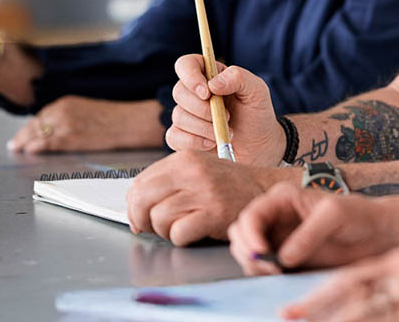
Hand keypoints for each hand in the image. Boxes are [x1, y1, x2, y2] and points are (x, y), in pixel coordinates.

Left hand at [8, 96, 163, 153]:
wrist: (129, 122)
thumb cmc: (113, 118)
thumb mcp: (86, 110)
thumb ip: (68, 116)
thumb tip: (55, 128)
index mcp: (66, 102)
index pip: (41, 115)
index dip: (31, 126)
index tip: (24, 133)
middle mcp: (62, 111)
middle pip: (36, 124)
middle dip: (23, 134)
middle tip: (14, 144)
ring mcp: (65, 125)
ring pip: (38, 133)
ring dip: (25, 141)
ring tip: (17, 148)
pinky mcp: (71, 138)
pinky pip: (48, 143)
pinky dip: (37, 146)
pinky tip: (29, 150)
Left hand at [125, 150, 288, 244]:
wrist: (265, 191)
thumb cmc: (228, 186)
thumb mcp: (197, 172)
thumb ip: (166, 184)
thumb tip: (134, 208)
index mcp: (183, 159)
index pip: (140, 182)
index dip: (134, 205)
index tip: (139, 217)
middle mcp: (191, 171)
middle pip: (142, 198)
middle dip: (141, 219)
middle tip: (152, 228)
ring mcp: (204, 192)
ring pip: (158, 217)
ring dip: (163, 231)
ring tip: (178, 229)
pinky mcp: (215, 213)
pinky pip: (178, 232)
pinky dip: (179, 239)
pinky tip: (191, 235)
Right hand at [167, 53, 283, 164]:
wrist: (259, 145)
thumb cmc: (257, 113)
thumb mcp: (257, 90)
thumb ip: (238, 77)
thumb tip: (213, 84)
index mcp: (208, 75)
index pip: (185, 64)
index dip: (190, 76)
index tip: (207, 93)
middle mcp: (194, 93)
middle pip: (179, 92)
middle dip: (202, 108)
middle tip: (227, 116)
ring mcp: (187, 114)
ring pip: (178, 116)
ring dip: (203, 127)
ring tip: (226, 131)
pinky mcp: (183, 136)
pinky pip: (174, 137)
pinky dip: (194, 142)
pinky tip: (211, 143)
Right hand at [228, 182, 397, 273]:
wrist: (378, 234)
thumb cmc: (359, 215)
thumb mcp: (335, 215)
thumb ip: (308, 234)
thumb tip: (283, 257)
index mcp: (282, 200)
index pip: (251, 215)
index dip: (251, 236)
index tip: (263, 254)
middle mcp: (276, 218)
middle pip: (241, 235)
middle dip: (249, 252)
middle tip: (270, 268)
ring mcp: (280, 240)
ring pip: (248, 253)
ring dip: (255, 266)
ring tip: (278, 274)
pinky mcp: (288, 259)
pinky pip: (265, 269)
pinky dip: (266, 276)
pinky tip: (283, 278)